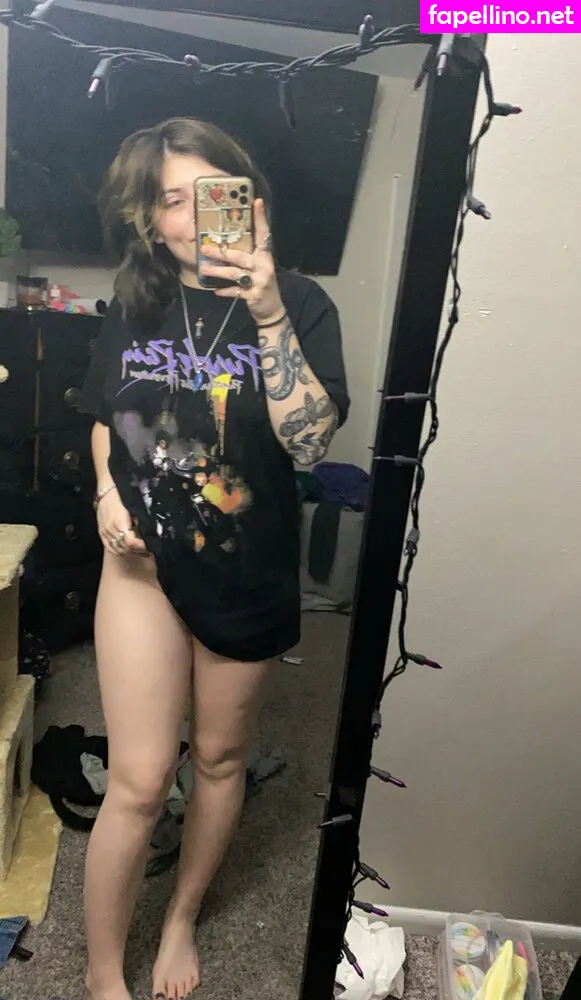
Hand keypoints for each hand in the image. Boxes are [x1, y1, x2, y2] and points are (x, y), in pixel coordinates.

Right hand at [97, 490, 146, 556]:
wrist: (106, 490)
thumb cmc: (121, 495)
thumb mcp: (133, 507)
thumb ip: (140, 520)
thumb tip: (151, 532)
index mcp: (120, 522)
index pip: (131, 543)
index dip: (142, 547)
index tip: (152, 546)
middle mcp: (111, 530)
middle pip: (126, 548)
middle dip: (140, 551)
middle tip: (151, 551)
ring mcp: (105, 532)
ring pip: (119, 550)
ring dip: (131, 553)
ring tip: (143, 552)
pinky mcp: (101, 533)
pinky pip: (110, 548)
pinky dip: (120, 552)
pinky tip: (129, 551)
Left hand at [199, 198, 284, 323]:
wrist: (271, 308)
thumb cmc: (260, 282)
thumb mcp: (258, 266)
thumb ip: (246, 254)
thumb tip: (225, 243)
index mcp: (264, 255)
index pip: (263, 233)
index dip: (260, 218)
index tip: (257, 202)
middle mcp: (264, 265)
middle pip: (240, 255)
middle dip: (221, 252)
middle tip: (204, 247)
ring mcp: (260, 280)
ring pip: (235, 273)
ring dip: (218, 271)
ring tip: (204, 268)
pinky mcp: (254, 295)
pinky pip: (236, 291)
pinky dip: (225, 291)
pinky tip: (215, 291)